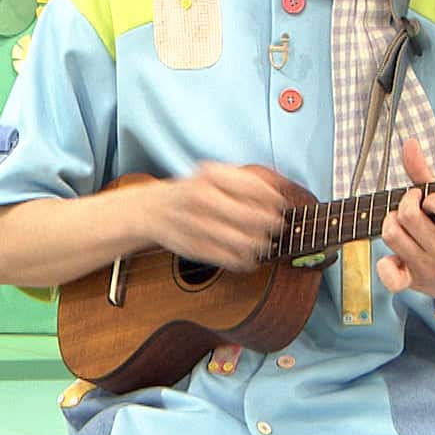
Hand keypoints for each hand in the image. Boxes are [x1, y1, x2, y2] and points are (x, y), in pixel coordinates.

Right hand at [145, 163, 288, 272]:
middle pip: (254, 216)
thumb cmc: (192, 191)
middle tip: (277, 225)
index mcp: (211, 175)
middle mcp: (203, 198)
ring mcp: (198, 225)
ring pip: (245, 241)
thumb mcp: (214, 174)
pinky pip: (231, 259)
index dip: (275, 199)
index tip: (281, 204)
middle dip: (273, 223)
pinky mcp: (196, 248)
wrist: (153, 210)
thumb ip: (247, 177)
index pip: (256, 188)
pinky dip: (247, 261)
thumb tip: (280, 182)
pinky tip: (250, 256)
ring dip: (262, 244)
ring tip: (264, 242)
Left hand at [377, 139, 434, 309]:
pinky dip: (386, 262)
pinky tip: (397, 254)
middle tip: (413, 205)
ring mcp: (428, 270)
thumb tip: (409, 143)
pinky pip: (387, 273)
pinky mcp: (412, 282)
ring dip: (393, 222)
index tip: (431, 200)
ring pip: (392, 234)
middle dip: (406, 203)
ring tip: (404, 223)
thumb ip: (428, 175)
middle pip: (408, 216)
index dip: (430, 196)